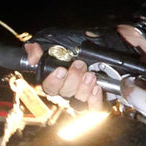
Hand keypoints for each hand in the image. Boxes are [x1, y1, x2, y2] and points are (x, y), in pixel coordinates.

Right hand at [24, 26, 145, 111]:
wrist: (114, 43)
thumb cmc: (86, 41)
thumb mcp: (63, 38)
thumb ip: (44, 45)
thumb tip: (31, 52)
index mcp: (58, 76)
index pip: (48, 86)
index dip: (52, 81)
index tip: (60, 70)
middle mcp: (70, 87)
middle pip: (64, 93)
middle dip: (72, 79)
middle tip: (81, 65)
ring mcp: (84, 94)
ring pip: (77, 100)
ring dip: (83, 88)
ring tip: (91, 75)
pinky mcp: (100, 98)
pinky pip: (93, 108)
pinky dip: (94, 100)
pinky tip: (97, 89)